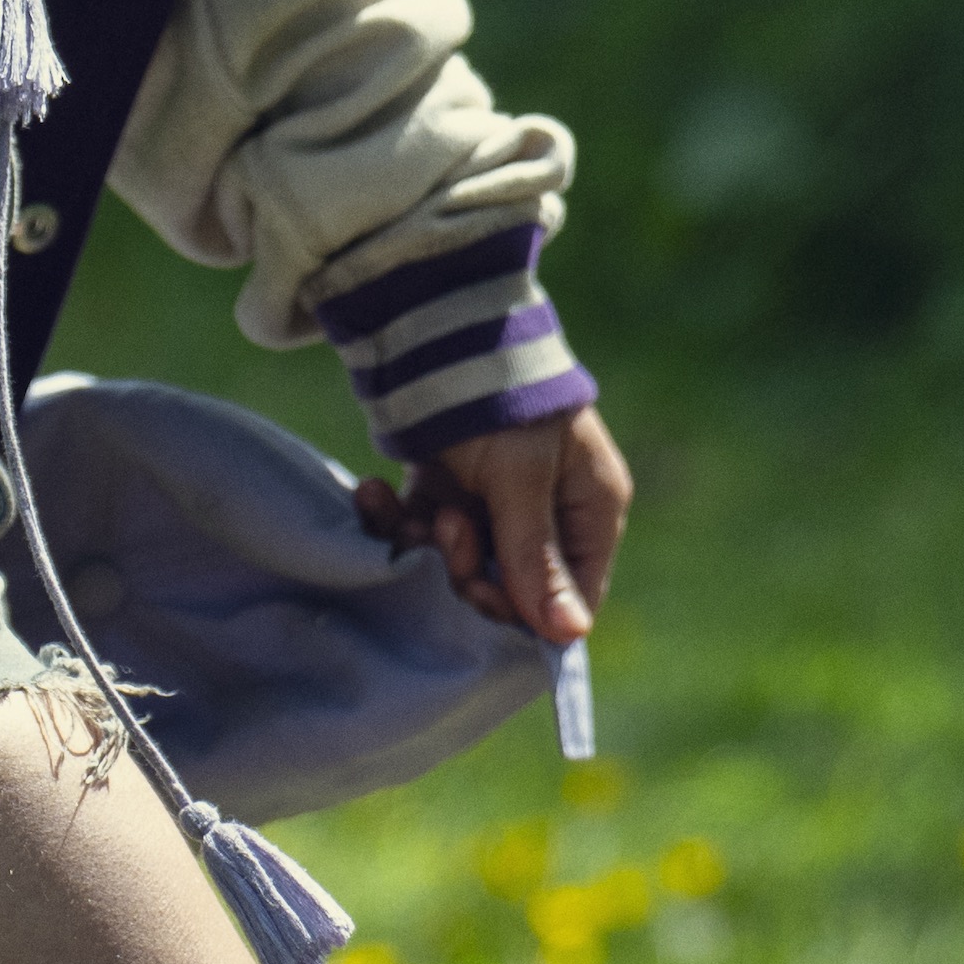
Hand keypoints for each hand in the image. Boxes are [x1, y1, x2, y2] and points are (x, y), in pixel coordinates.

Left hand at [362, 403, 631, 646]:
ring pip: (459, 564)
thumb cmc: (500, 397)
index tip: (482, 599)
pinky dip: (397, 521)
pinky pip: (421, 531)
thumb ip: (536, 554)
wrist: (435, 326)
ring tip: (420, 507)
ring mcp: (493, 504)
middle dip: (469, 570)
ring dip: (429, 546)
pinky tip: (374, 493)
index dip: (527, 614)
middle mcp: (547, 514)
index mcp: (590, 509)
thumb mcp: (520, 476)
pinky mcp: (446, 489)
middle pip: (510, 588)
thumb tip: (569, 636)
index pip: (572, 597)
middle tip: (447, 532)